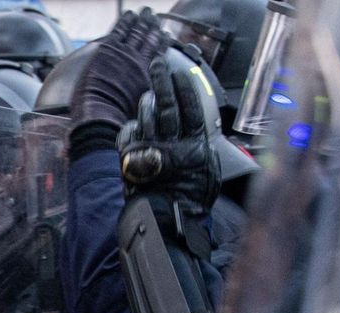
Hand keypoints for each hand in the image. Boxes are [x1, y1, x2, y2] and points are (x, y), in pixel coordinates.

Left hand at [70, 8, 167, 128]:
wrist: (102, 111)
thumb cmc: (120, 116)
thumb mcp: (144, 105)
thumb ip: (149, 93)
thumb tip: (156, 91)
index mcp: (149, 74)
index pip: (158, 52)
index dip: (162, 42)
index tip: (165, 34)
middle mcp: (139, 61)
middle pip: (148, 39)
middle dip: (152, 26)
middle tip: (155, 17)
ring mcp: (124, 53)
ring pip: (135, 32)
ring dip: (141, 21)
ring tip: (146, 12)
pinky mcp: (108, 50)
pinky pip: (119, 30)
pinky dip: (125, 22)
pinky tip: (129, 15)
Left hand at [117, 56, 220, 228]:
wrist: (166, 222)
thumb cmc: (191, 199)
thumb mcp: (209, 173)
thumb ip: (204, 148)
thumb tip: (199, 127)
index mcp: (195, 149)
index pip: (191, 111)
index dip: (186, 90)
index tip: (181, 74)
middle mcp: (172, 148)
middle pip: (166, 107)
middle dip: (162, 82)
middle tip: (158, 65)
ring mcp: (150, 153)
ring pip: (147, 118)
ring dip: (147, 102)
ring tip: (150, 92)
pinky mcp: (132, 160)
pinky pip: (130, 134)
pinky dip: (133, 124)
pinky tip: (137, 120)